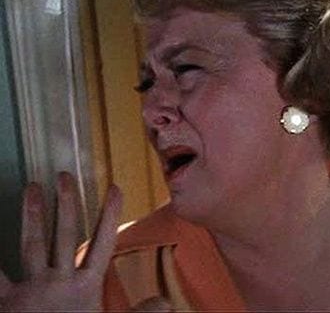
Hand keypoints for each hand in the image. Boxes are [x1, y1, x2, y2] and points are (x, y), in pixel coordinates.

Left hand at [0, 172, 121, 311]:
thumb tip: (168, 301)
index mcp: (87, 287)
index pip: (103, 243)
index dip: (110, 216)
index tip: (115, 189)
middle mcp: (60, 281)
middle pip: (65, 234)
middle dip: (66, 203)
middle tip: (63, 175)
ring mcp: (32, 288)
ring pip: (32, 244)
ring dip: (32, 215)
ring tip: (31, 187)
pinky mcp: (8, 301)